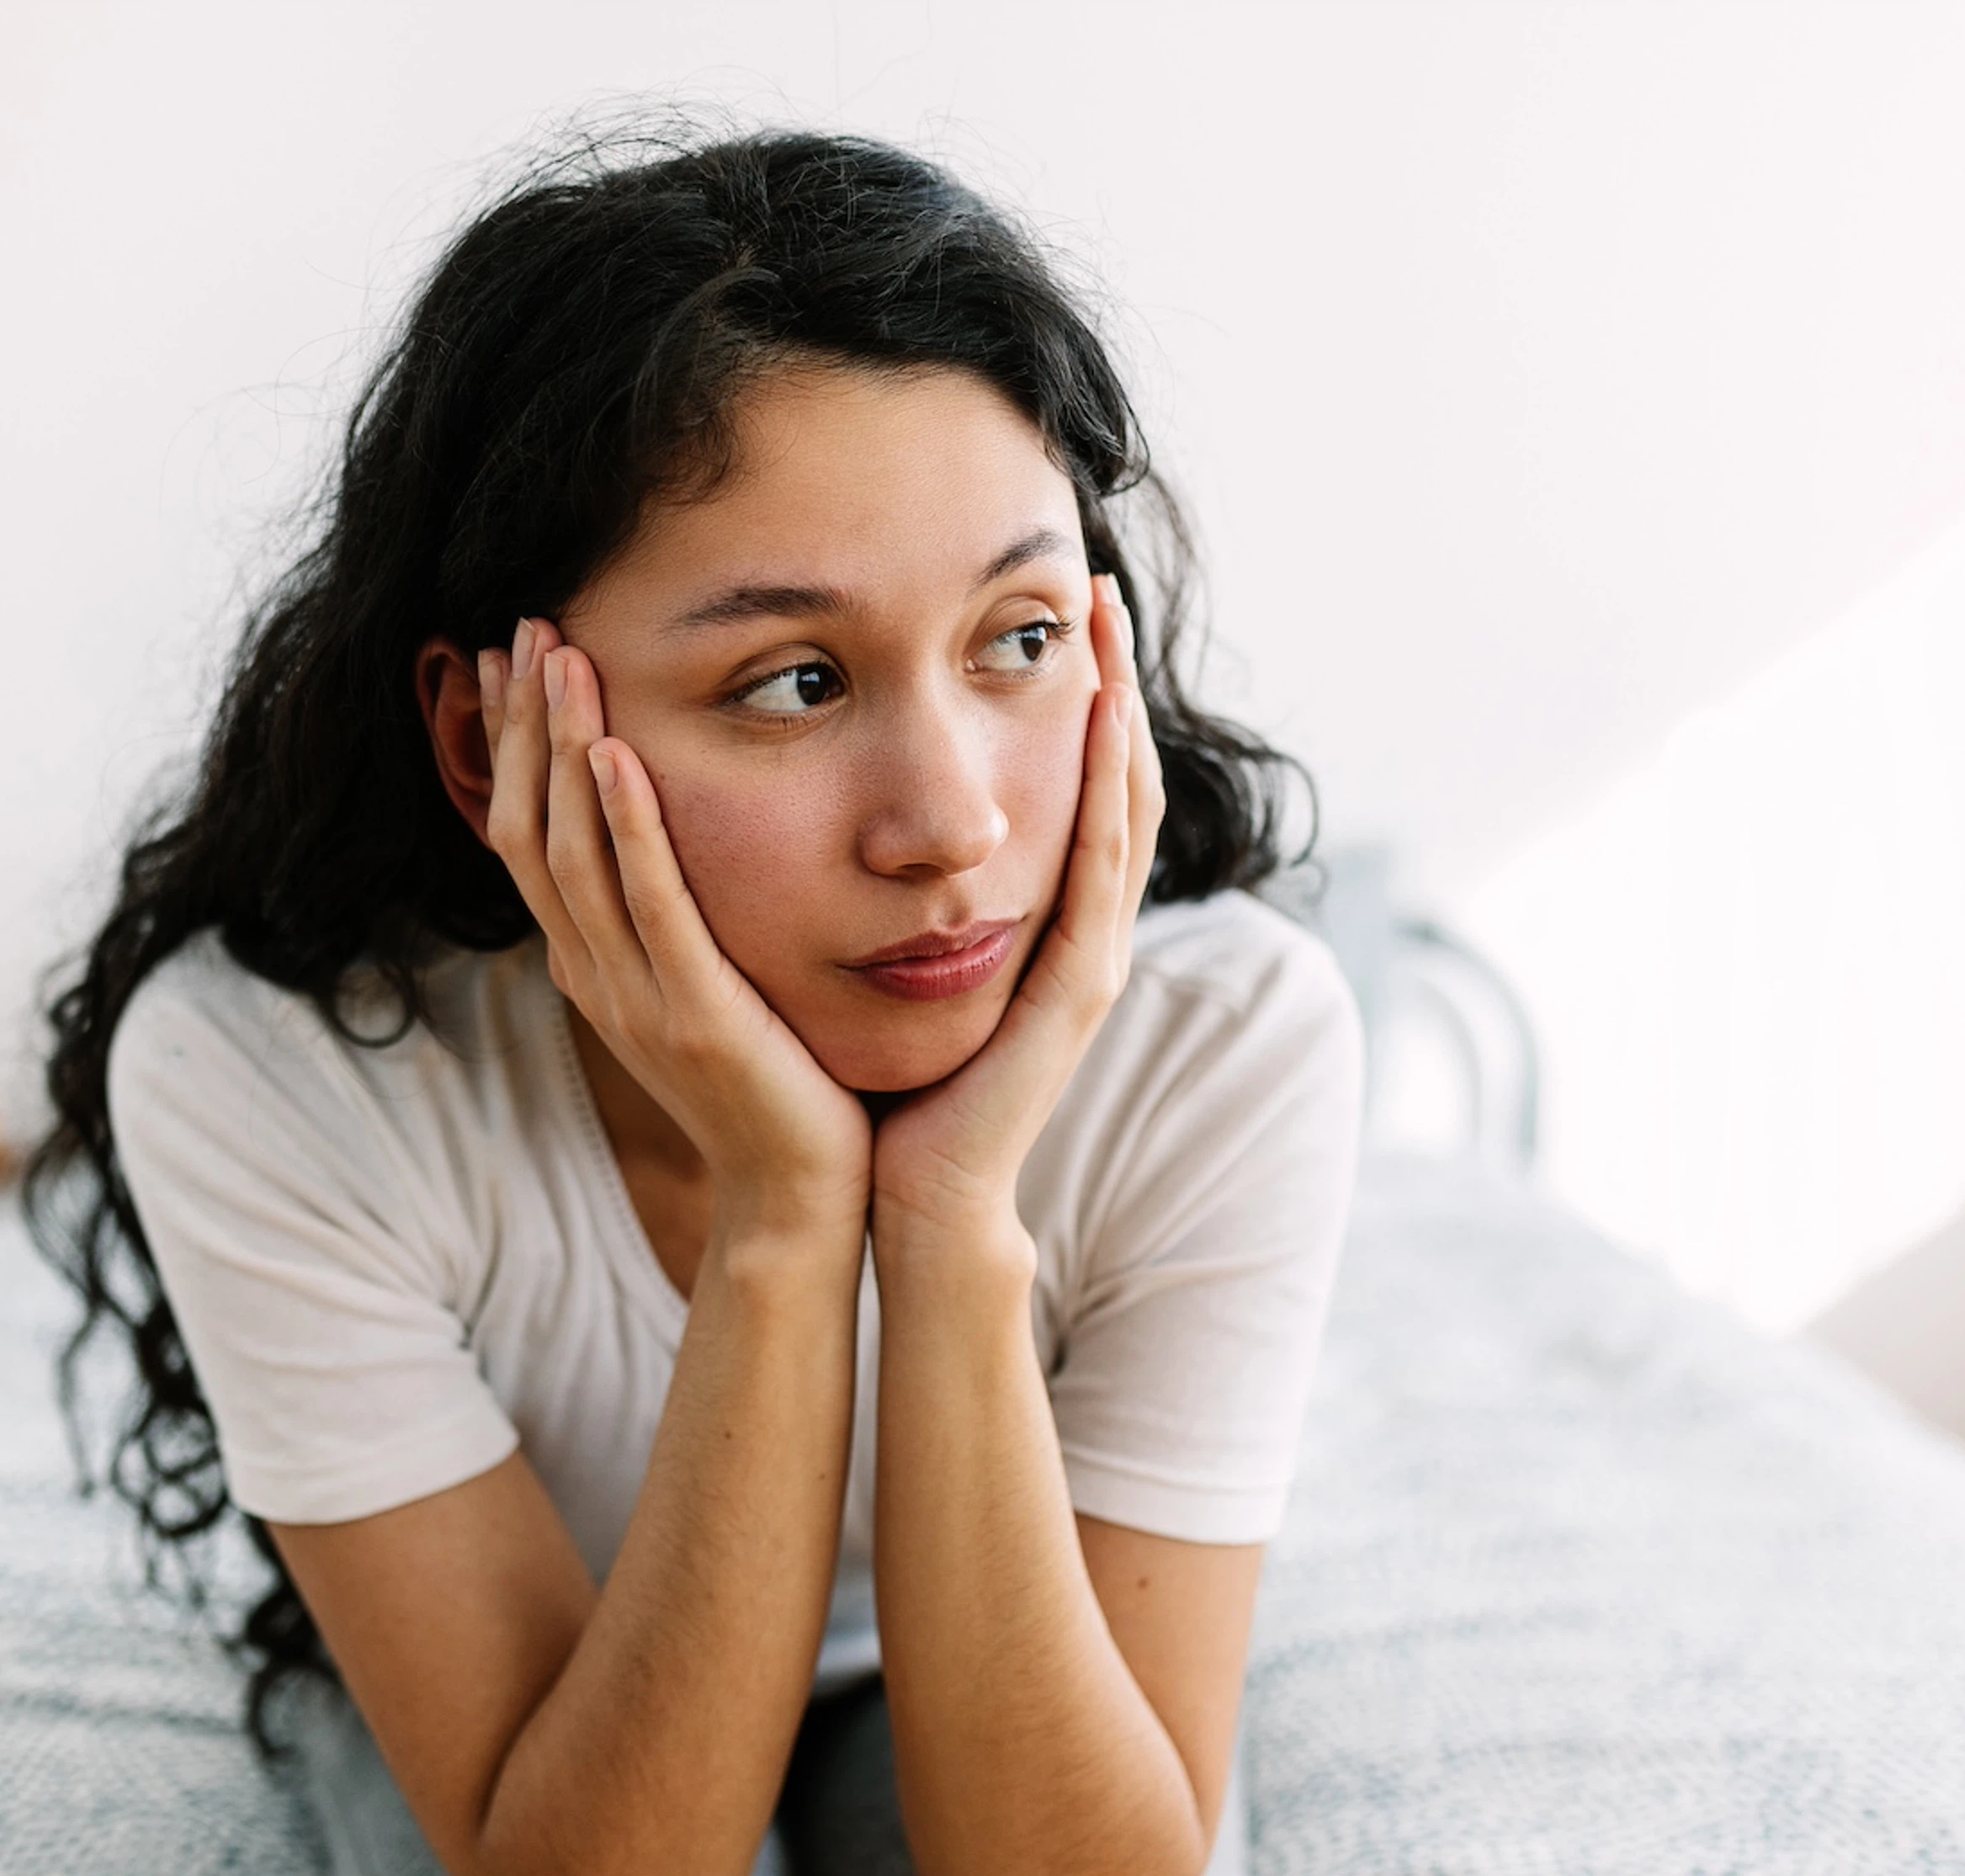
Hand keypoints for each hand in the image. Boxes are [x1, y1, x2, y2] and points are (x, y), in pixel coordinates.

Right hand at [481, 618, 872, 1233]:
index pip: (528, 834)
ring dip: (563, 750)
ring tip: (560, 659)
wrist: (804, 1194)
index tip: (515, 657)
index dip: (516, 744)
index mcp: (595, 965)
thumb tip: (673, 831)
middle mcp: (597, 976)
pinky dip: (628, 830)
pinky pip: (650, 908)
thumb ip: (681, 915)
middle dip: (526, 725)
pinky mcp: (694, 1016)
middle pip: (530, 829)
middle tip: (526, 628)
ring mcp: (637, 999)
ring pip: (573, 855)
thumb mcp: (710, 983)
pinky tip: (619, 757)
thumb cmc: (777, 1081)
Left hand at [871, 577, 1163, 1243]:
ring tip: (1106, 626)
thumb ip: (887, 897)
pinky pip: (1103, 867)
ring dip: (1121, 709)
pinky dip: (1108, 786)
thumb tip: (838, 818)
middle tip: (1098, 592)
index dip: (1076, 700)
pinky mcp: (1079, 989)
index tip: (1057, 612)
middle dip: (1112, 681)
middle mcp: (1081, 930)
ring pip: (1126, 805)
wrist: (906, 1194)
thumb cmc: (888, 1084)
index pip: (1075, 786)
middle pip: (1116, 778)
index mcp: (1040, 921)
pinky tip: (1100, 718)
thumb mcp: (890, 961)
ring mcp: (1090, 957)